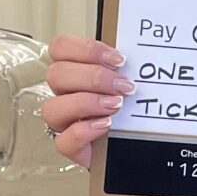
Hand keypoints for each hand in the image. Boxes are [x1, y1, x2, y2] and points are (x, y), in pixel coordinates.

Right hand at [41, 35, 134, 168]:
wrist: (138, 140)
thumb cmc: (131, 108)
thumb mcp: (130, 80)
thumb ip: (129, 66)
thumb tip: (145, 54)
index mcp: (76, 71)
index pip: (61, 47)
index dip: (86, 49)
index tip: (118, 59)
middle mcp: (66, 94)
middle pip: (56, 74)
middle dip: (93, 77)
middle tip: (122, 85)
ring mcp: (65, 122)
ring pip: (52, 108)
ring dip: (87, 102)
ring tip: (116, 105)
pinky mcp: (72, 147)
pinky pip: (63, 141)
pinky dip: (85, 130)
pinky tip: (106, 124)